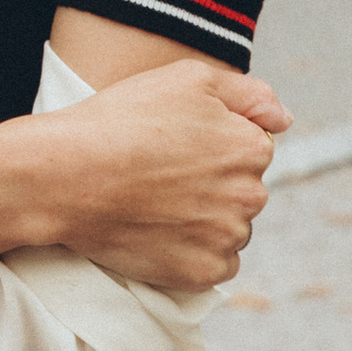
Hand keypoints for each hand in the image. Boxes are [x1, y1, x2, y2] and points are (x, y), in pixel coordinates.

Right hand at [38, 58, 289, 289]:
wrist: (67, 176)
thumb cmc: (122, 119)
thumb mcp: (187, 78)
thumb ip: (249, 93)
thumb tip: (284, 120)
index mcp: (252, 148)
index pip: (251, 147)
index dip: (210, 141)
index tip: (174, 142)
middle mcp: (251, 196)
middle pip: (242, 189)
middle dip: (211, 182)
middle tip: (160, 171)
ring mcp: (227, 238)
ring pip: (229, 227)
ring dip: (203, 217)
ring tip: (153, 200)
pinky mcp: (202, 273)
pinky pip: (214, 263)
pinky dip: (192, 251)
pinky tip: (158, 229)